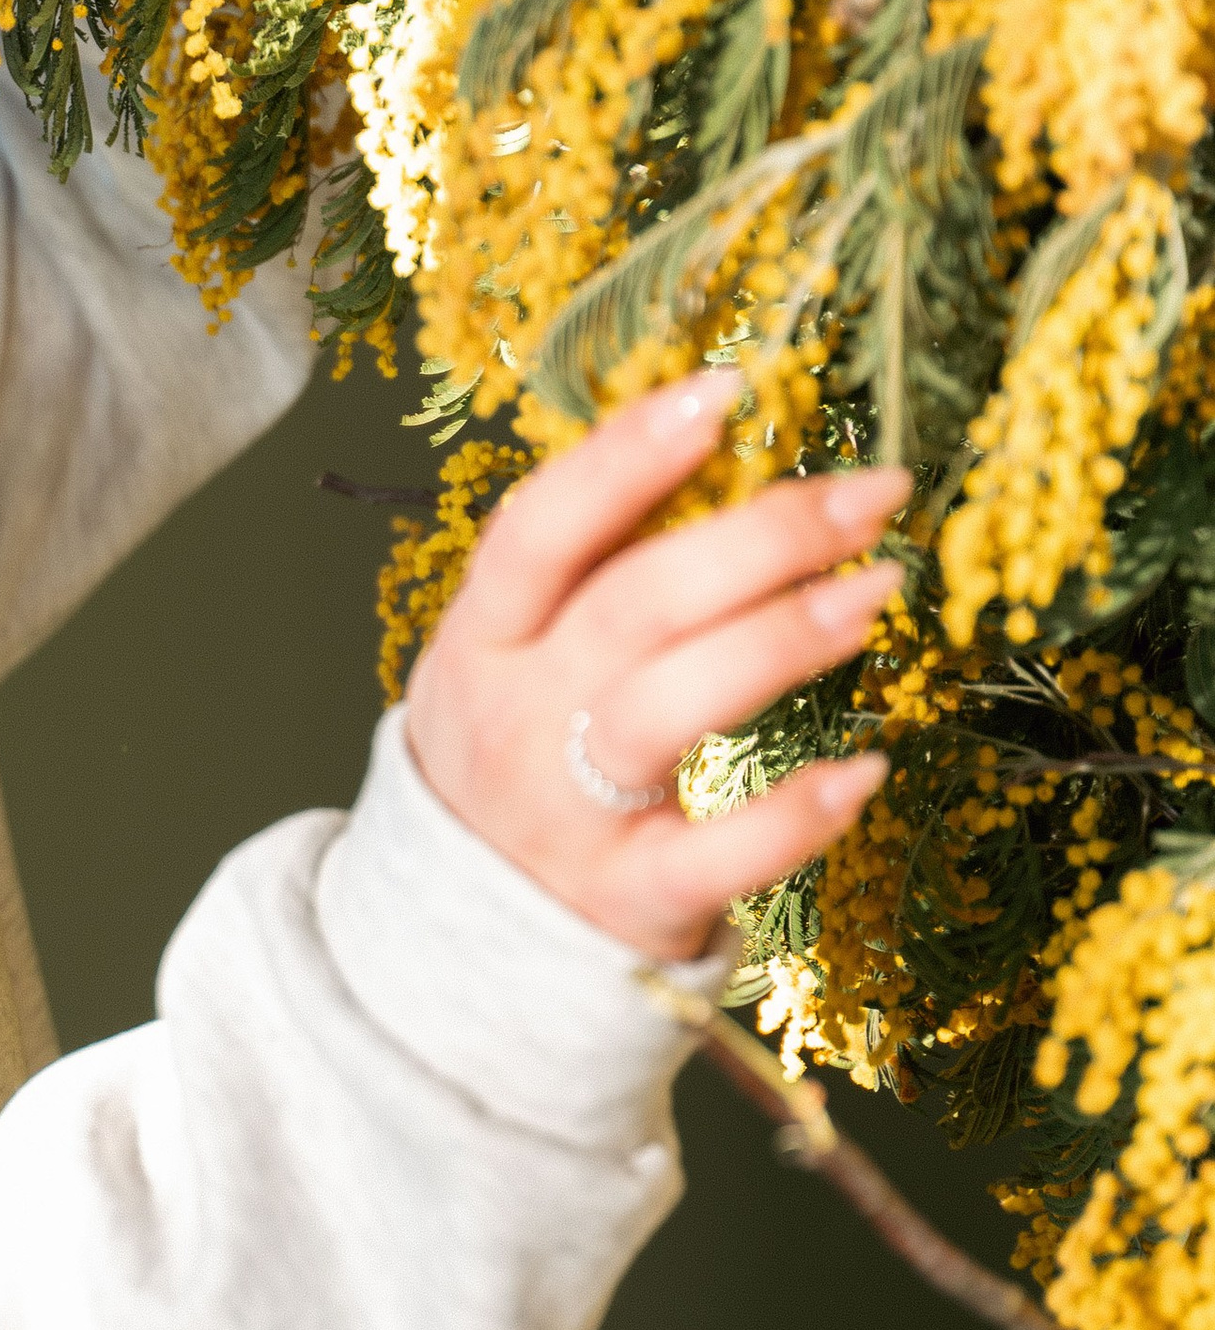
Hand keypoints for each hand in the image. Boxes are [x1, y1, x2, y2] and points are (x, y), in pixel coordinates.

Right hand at [403, 382, 904, 961]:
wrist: (451, 942)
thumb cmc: (521, 755)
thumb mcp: (514, 658)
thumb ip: (592, 577)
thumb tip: (730, 457)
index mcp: (483, 638)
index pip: (540, 528)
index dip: (625, 454)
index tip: (728, 387)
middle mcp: (515, 716)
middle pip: (631, 606)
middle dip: (760, 537)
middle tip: (871, 493)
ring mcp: (566, 813)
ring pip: (667, 710)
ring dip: (781, 641)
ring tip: (879, 594)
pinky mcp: (626, 901)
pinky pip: (716, 855)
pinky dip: (794, 813)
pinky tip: (868, 766)